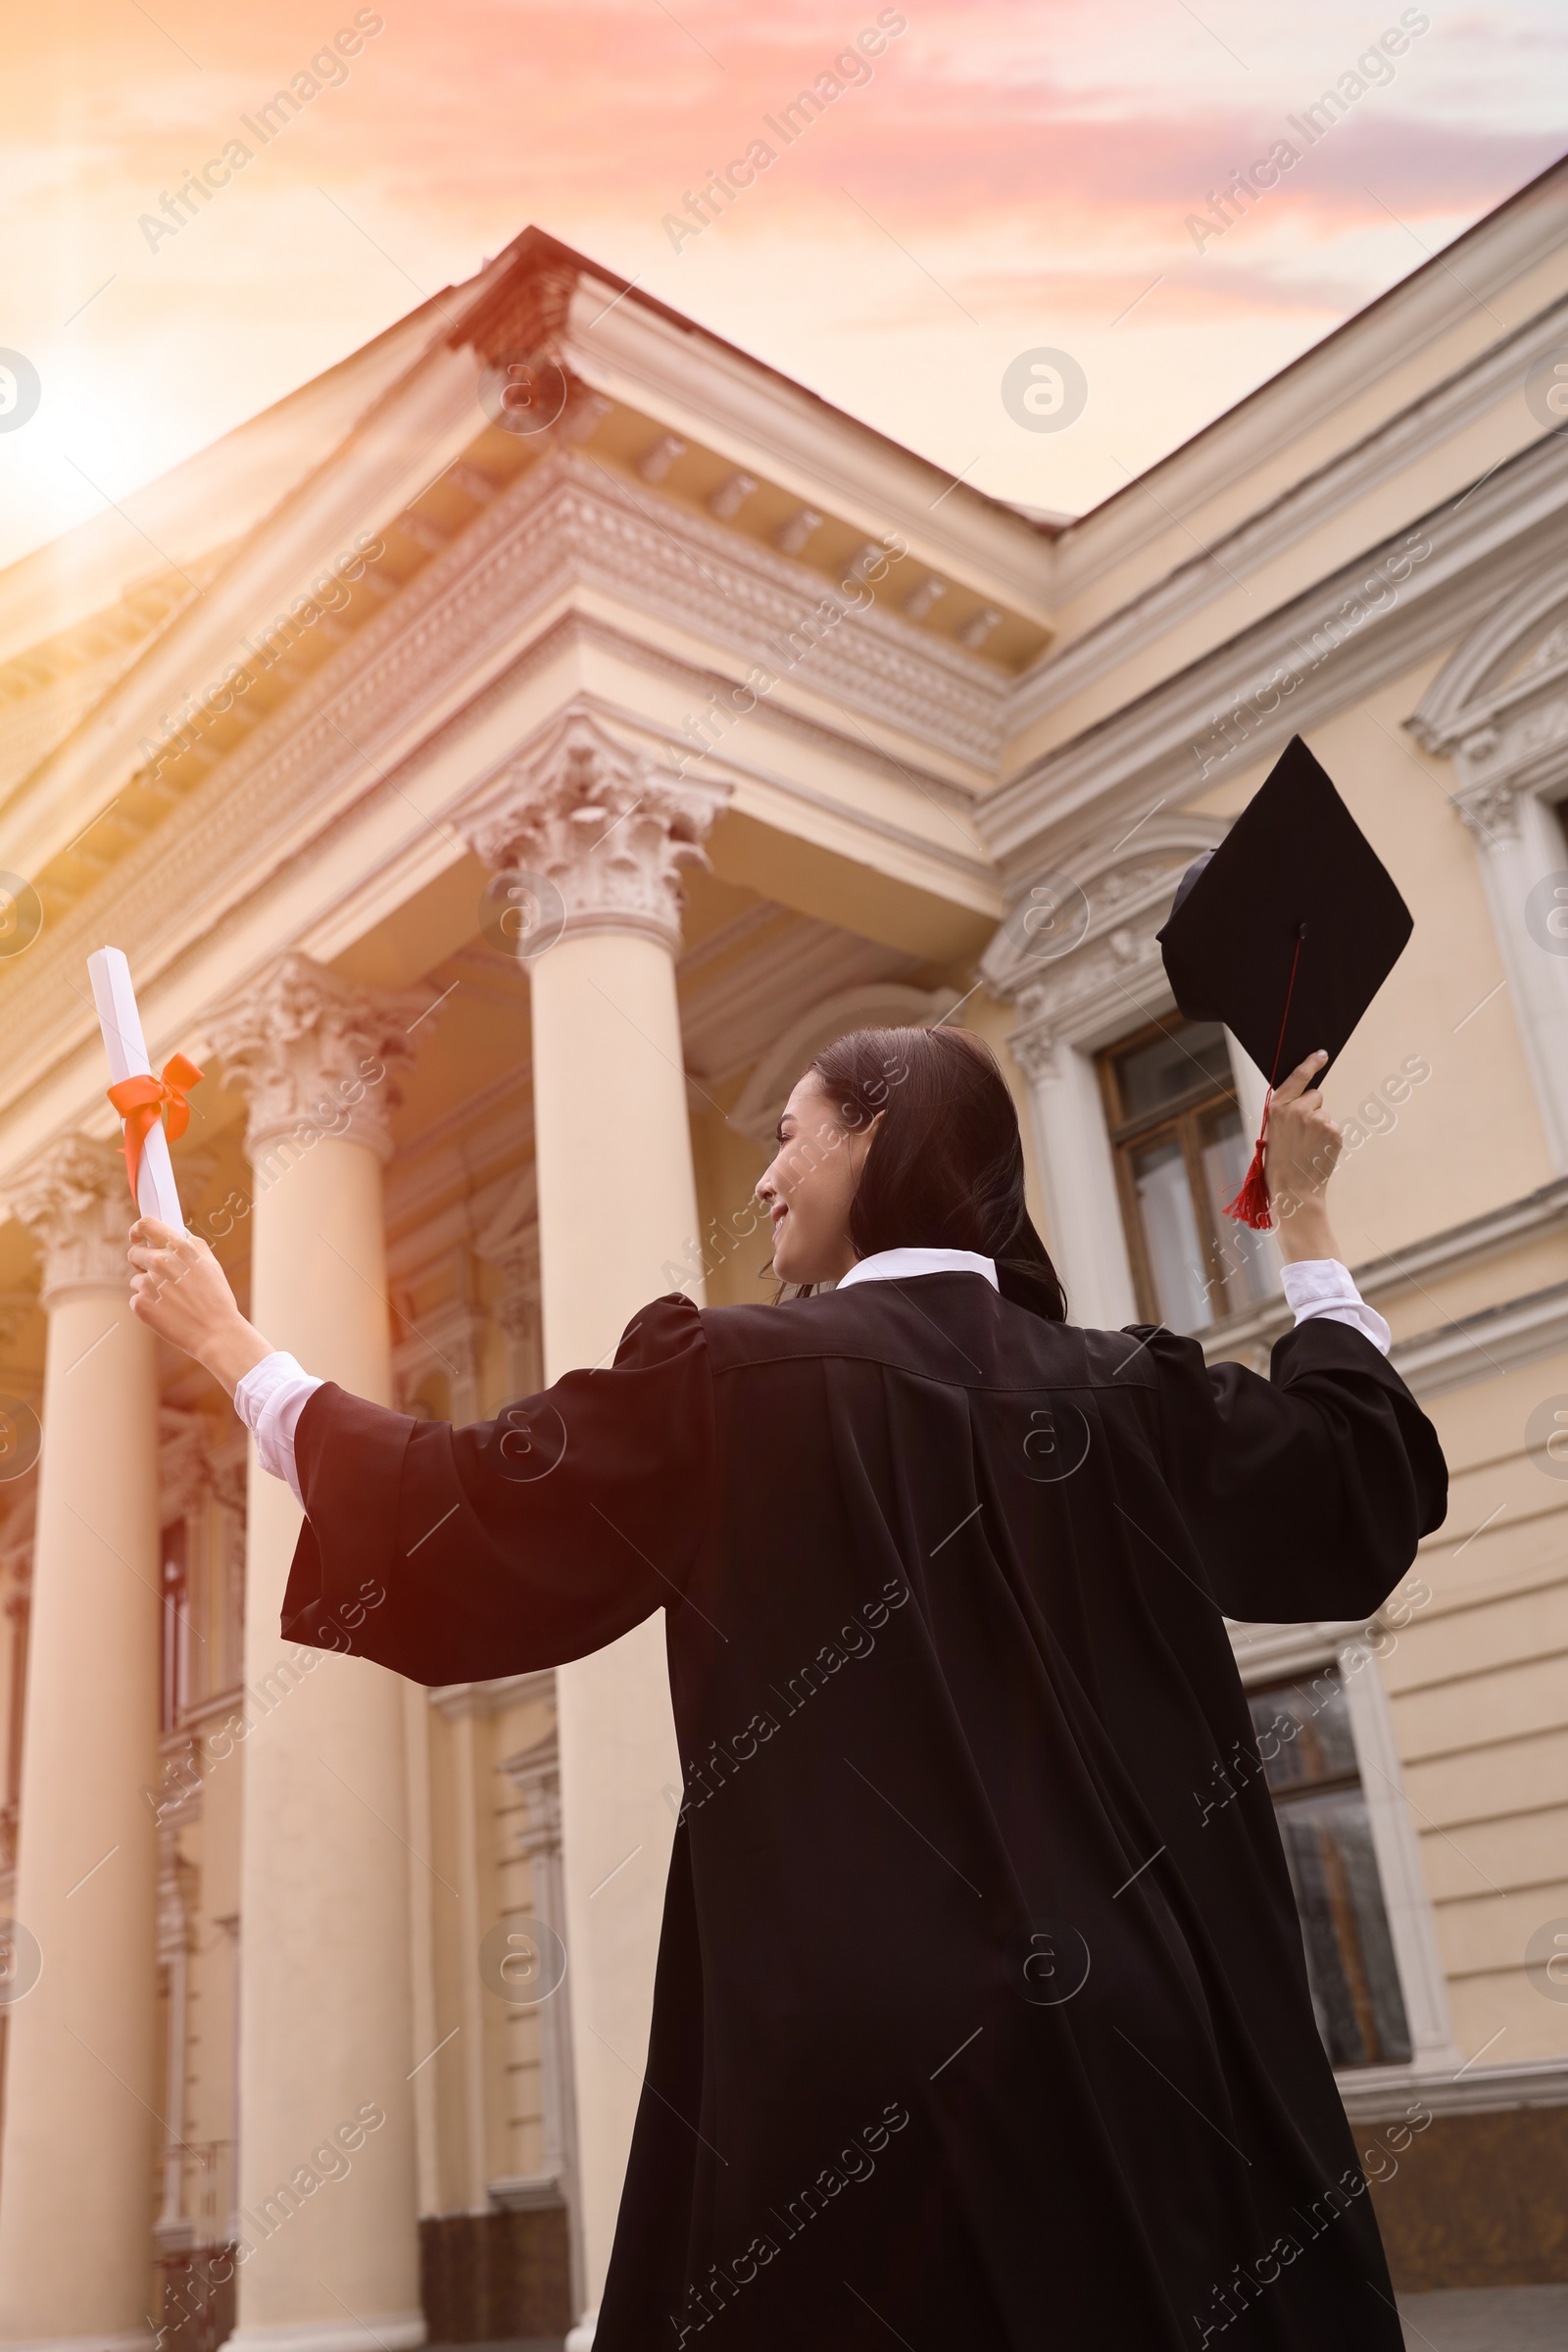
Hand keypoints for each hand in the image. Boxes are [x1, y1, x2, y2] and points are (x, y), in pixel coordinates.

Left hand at [128, 1219, 274, 1394]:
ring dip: (148, 1287)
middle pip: (135, 1252)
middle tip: (157, 1275)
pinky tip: (167, 1313)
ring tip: (171, 1301)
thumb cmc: (216, 1299)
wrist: (216, 1333)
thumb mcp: (211, 1265)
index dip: (137, 1229)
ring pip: (136, 1279)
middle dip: (142, 1261)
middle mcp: (161, 1262)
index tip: (137, 1235)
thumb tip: (178, 1234)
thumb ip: (193, 1245)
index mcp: (179, 1248)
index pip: (147, 1225)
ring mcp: (148, 1283)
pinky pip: (136, 1299)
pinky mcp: (140, 1304)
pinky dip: (148, 1305)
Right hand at [1265, 1053, 1343, 1263]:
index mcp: (1276, 1108)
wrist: (1294, 1191)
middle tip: (1302, 1134)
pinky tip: (1318, 1152)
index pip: (1297, 1077)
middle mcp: (1297, 1109)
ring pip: (1325, 1113)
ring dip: (1320, 1127)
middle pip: (1315, 1095)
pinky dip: (1329, 1138)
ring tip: (1308, 1148)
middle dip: (1312, 1109)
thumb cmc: (1280, 1164)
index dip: (1310, 1063)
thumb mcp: (1273, 1133)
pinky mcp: (1333, 1130)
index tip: (1322, 1053)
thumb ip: (1286, 1113)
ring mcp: (1317, 1119)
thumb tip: (1306, 1098)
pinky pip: (1334, 1127)